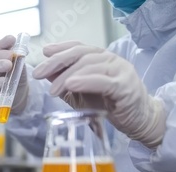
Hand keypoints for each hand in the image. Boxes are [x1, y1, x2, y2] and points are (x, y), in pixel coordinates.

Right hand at [0, 35, 28, 114]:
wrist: (19, 92)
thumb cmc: (18, 76)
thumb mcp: (21, 65)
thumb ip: (20, 58)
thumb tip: (21, 51)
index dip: (3, 42)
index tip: (12, 39)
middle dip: (2, 54)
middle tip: (11, 55)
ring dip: (0, 65)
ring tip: (9, 65)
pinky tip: (4, 80)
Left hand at [32, 41, 166, 147]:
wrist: (137, 119)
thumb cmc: (108, 105)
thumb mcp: (80, 93)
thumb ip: (65, 82)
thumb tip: (45, 72)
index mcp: (100, 58)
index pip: (78, 47)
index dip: (60, 47)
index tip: (43, 52)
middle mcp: (110, 59)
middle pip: (80, 54)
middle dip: (56, 62)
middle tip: (38, 74)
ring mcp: (120, 71)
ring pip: (90, 66)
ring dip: (67, 77)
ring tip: (53, 90)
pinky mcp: (125, 86)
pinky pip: (103, 81)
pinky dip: (85, 82)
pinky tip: (71, 85)